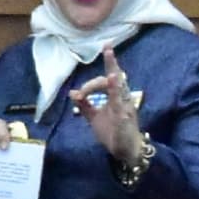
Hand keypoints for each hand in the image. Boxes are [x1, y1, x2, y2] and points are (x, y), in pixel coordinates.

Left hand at [70, 48, 150, 172]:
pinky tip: (113, 81)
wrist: (125, 151)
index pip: (106, 79)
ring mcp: (125, 106)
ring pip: (120, 87)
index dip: (93, 80)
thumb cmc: (112, 132)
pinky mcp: (124, 117)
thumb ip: (84, 105)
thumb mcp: (94, 117)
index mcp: (115, 96)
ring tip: (110, 58)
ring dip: (115, 73)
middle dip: (111, 62)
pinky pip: (120, 103)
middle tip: (107, 47)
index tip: (79, 94)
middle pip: (116, 76)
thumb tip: (72, 93)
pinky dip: (116, 92)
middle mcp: (122, 98)